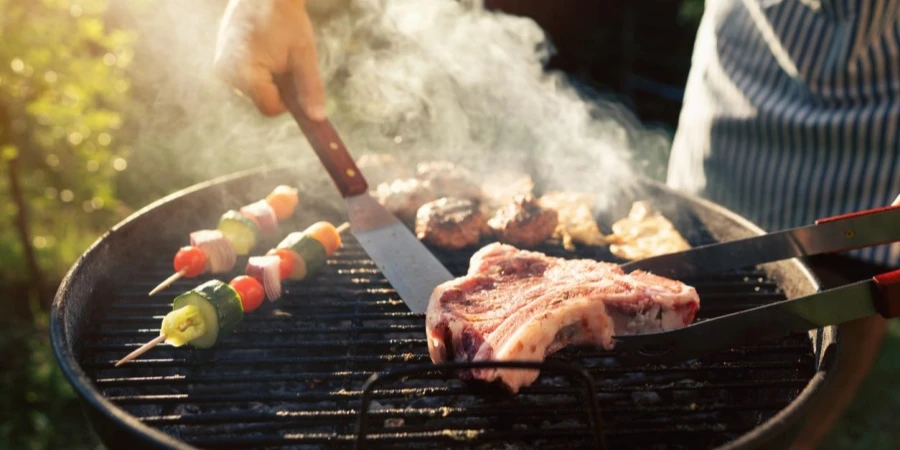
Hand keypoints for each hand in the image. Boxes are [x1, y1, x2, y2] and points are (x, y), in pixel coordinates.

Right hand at [214, 0, 325, 119]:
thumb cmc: (285, 19)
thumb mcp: (303, 55)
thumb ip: (310, 88)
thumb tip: (317, 119)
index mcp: (245, 74)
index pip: (270, 108)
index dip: (288, 100)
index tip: (297, 80)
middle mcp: (226, 74)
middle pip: (260, 99)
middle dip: (277, 87)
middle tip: (286, 60)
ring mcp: (221, 65)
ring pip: (253, 89)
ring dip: (267, 78)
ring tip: (273, 50)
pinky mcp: (220, 58)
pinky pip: (244, 77)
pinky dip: (257, 70)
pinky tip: (263, 48)